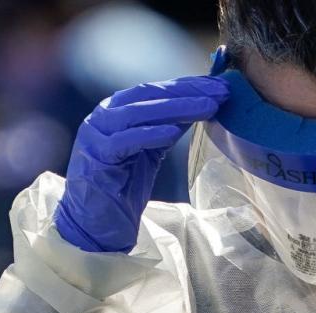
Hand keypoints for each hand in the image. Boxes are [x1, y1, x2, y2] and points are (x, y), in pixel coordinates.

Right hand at [55, 76, 228, 252]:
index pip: (155, 90)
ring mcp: (96, 135)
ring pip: (139, 113)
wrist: (96, 224)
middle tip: (220, 92)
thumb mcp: (151, 150)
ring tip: (208, 107)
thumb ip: (167, 127)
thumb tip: (201, 105)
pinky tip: (174, 131)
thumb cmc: (124, 185)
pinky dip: (150, 134)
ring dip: (177, 108)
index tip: (219, 86)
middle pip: (149, 96)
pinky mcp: (95, 158)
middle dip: (187, 92)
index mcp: (116, 110)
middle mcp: (103, 116)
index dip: (188, 86)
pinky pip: (125, 141)